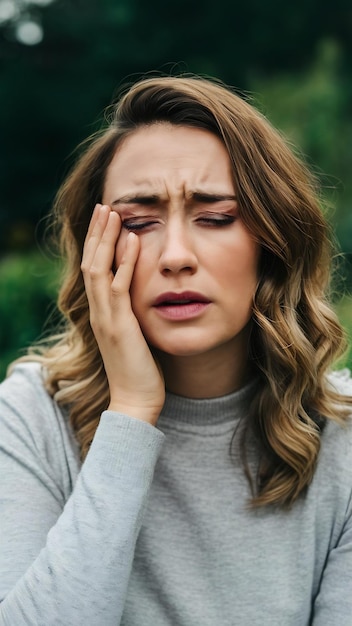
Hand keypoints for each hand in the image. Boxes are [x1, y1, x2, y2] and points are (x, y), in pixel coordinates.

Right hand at [81, 204, 164, 425]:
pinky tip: (132, 240)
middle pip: (90, 262)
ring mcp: (106, 318)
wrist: (135, 400)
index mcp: (102, 312)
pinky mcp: (119, 326)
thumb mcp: (134, 335)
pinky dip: (124, 261)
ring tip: (113, 212)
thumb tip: (142, 296)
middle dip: (97, 233)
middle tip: (104, 205)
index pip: (94, 269)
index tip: (106, 220)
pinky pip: (119, 287)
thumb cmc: (140, 370)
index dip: (98, 243)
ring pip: (98, 269)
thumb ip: (132, 313)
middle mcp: (98, 311)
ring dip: (105, 239)